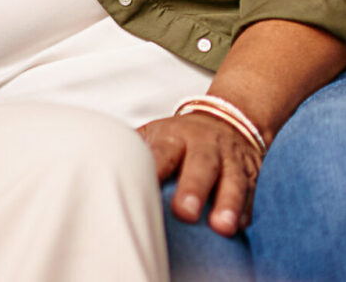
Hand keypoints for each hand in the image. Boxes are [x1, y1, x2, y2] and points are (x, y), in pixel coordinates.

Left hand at [139, 112, 262, 236]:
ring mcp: (230, 159)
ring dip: (228, 203)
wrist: (227, 118)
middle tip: (185, 213)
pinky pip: (252, 191)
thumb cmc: (179, 138)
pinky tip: (242, 225)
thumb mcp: (156, 135)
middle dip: (194, 189)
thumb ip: (133, 150)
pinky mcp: (251, 173)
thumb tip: (92, 165)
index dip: (154, 167)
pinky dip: (248, 209)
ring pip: (233, 180)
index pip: (162, 151)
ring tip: (223, 227)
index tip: (142, 184)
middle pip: (200, 165)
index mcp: (174, 137)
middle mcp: (204, 146)